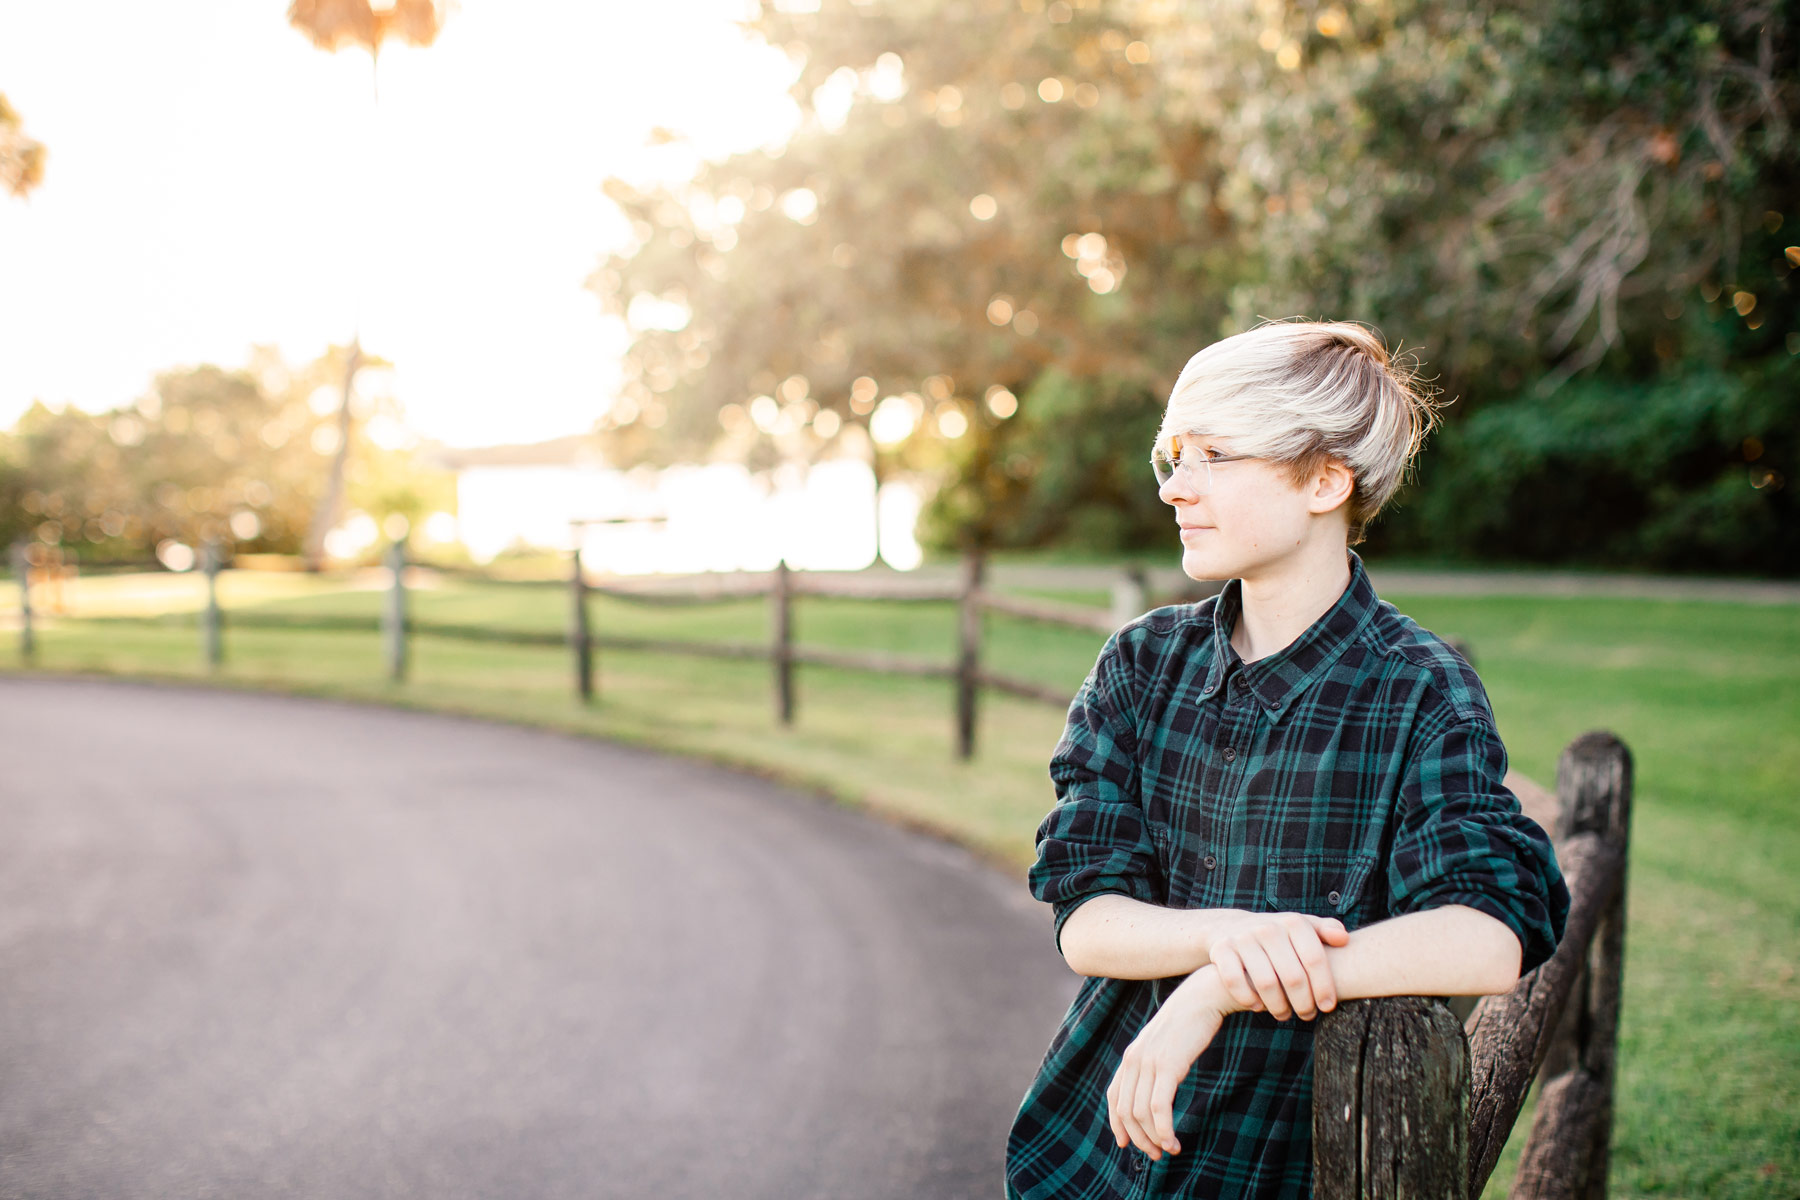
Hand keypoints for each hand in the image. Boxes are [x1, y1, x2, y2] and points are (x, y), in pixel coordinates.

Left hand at [1106, 966, 1238, 1161]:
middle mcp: (1133, 1060)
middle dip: (1139, 1138)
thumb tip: (1155, 1089)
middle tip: (1156, 1155)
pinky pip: (1158, 1108)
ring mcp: (1148, 1063)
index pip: (1114, 1097)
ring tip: (1170, 1151)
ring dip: (1154, 1139)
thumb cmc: (1187, 1024)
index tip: (1126, 1144)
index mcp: (1130, 1056)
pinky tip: (1173, 1142)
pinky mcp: (1167, 1066)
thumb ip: (1153, 1064)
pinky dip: (1164, 1130)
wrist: (1202, 998)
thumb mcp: (1163, 1045)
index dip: (1117, 1124)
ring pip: (1140, 1114)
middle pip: (1126, 1111)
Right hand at [1207, 910, 1349, 1020]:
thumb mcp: (1301, 927)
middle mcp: (1268, 927)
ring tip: (1284, 1015)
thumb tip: (1345, 939)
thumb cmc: (1278, 934)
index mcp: (1293, 922)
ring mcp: (1243, 938)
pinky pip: (1235, 982)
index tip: (1327, 1007)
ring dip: (1278, 1006)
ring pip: (1265, 983)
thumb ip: (1325, 930)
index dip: (1324, 987)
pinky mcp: (1222, 949)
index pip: (1314, 960)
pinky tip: (1257, 1006)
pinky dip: (1248, 998)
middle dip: (1303, 1003)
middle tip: (1307, 1015)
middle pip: (1292, 977)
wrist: (1231, 926)